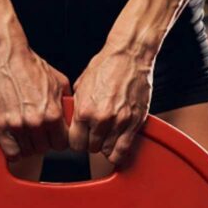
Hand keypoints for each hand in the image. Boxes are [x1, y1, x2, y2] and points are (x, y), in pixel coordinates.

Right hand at [0, 44, 70, 161]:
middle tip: (37, 133)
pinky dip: (13, 150)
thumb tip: (72, 114)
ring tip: (25, 134)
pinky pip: (10, 152)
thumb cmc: (30, 65)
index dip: (58, 141)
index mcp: (53, 113)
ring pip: (27, 152)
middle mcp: (36, 122)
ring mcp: (17, 125)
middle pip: (44, 149)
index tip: (53, 137)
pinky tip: (14, 142)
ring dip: (27, 145)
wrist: (5, 55)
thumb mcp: (59, 81)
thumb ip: (67, 101)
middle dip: (42, 142)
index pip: (62, 144)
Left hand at [69, 41, 153, 163]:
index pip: (75, 143)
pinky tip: (117, 146)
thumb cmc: (106, 65)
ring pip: (108, 151)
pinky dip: (119, 151)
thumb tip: (72, 121)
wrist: (129, 55)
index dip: (77, 141)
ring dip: (106, 146)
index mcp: (84, 110)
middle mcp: (101, 119)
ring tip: (106, 136)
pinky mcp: (135, 122)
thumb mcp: (81, 85)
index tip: (80, 138)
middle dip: (91, 143)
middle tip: (94, 134)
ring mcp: (120, 122)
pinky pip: (124, 149)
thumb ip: (78, 106)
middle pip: (91, 149)